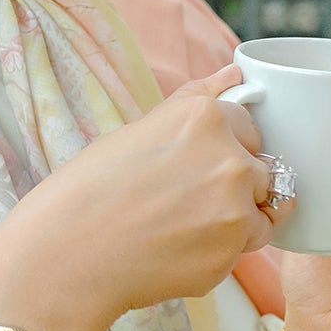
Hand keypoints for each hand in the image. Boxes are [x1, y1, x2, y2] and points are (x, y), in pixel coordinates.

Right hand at [0, 63, 287, 330]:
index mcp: (206, 118)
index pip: (252, 128)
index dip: (226, 147)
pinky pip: (242, 252)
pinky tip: (175, 250)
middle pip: (264, 171)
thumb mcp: (141, 129)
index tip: (197, 164)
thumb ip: (198, 100)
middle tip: (183, 201)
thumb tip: (236, 74)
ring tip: (180, 227)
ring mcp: (234, 212)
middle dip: (235, 185)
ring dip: (233, 221)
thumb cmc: (92, 188)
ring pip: (262, 215)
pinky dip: (217, 253)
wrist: (66, 253)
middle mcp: (230, 160)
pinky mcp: (230, 256)